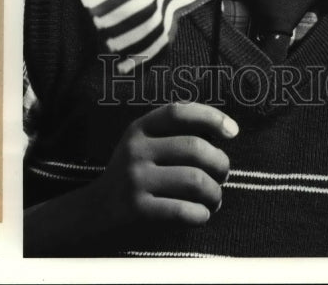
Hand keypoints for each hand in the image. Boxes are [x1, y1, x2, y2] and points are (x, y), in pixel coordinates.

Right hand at [95, 101, 236, 229]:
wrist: (95, 211)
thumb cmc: (135, 174)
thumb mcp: (145, 144)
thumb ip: (175, 132)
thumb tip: (226, 128)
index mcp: (140, 128)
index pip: (179, 112)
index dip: (211, 117)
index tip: (233, 131)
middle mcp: (136, 150)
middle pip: (195, 148)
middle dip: (221, 163)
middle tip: (223, 175)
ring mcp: (135, 180)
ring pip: (195, 180)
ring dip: (215, 192)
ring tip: (214, 198)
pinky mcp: (137, 210)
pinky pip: (184, 210)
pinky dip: (202, 214)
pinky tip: (201, 214)